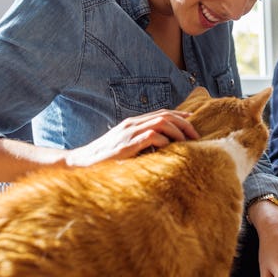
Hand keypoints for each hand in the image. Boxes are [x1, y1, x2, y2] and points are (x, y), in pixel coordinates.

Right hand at [66, 109, 198, 165]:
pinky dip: (164, 141)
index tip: (193, 120)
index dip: (179, 114)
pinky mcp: (126, 145)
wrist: (81, 163)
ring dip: (177, 131)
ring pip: (161, 123)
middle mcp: (132, 124)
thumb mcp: (125, 147)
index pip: (161, 112)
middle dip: (184, 123)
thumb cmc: (105, 159)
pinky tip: (169, 148)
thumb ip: (140, 143)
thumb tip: (163, 147)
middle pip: (165, 115)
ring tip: (187, 142)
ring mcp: (128, 133)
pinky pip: (151, 137)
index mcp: (133, 123)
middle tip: (196, 135)